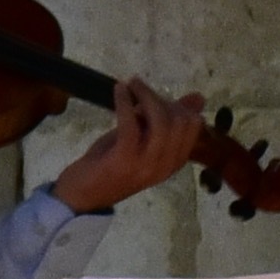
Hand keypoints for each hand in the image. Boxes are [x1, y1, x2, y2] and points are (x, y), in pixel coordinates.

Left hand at [52, 78, 211, 214]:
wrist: (81, 195)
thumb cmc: (110, 167)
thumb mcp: (142, 141)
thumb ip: (164, 121)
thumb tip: (198, 98)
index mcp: (175, 162)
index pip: (193, 126)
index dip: (177, 106)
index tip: (157, 98)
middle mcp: (166, 164)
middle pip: (180, 121)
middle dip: (161, 99)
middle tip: (141, 89)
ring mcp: (147, 164)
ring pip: (160, 120)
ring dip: (146, 95)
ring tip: (132, 83)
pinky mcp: (124, 159)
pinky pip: (130, 123)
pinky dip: (124, 101)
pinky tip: (119, 90)